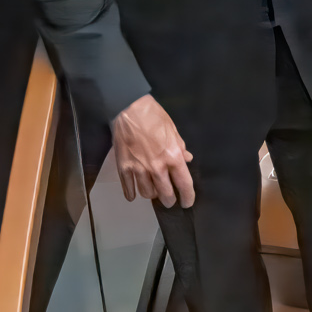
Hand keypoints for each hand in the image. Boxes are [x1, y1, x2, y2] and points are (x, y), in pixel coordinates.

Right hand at [111, 94, 194, 208]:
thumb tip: (187, 159)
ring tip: (154, 191)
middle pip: (165, 194)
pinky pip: (128, 189)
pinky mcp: (123, 168)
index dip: (188, 196)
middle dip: (170, 200)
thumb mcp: (173, 129)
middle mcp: (157, 167)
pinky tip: (134, 194)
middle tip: (170, 200)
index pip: (184, 184)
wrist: (129, 109)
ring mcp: (139, 169)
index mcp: (172, 157)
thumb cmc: (154, 116)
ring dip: (152, 195)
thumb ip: (180, 147)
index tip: (187, 202)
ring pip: (147, 194)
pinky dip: (132, 194)